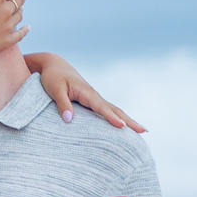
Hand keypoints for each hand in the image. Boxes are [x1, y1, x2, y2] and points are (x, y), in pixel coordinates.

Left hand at [26, 54, 146, 130]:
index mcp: (86, 92)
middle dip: (129, 121)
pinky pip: (108, 111)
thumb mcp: (54, 89)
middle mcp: (94, 95)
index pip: (101, 107)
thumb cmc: (53, 77)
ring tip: (142, 130)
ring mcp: (95, 98)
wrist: (54, 65)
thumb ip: (62, 104)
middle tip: (144, 131)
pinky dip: (118, 118)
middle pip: (115, 110)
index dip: (111, 118)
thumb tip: (69, 119)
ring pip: (114, 110)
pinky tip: (124, 126)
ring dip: (128, 120)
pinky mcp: (92, 101)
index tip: (122, 127)